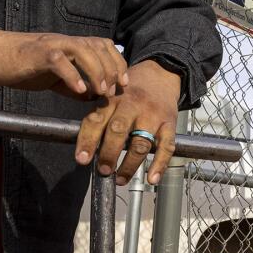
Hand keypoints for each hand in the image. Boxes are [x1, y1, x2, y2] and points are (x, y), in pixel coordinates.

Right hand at [0, 31, 127, 100]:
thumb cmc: (24, 67)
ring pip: (83, 49)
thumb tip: (95, 99)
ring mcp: (52, 44)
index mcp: (72, 45)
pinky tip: (79, 90)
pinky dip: (72, 75)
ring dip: (96, 70)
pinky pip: (59, 60)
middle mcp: (66, 41)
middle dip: (111, 68)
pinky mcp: (37, 53)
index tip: (125, 84)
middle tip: (114, 91)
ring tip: (101, 91)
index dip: (118, 63)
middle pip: (98, 46)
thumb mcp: (55, 77)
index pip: (104, 46)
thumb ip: (75, 86)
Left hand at [76, 59, 181, 185]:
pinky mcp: (170, 123)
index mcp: (113, 99)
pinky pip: (166, 146)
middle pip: (118, 130)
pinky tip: (152, 179)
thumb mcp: (110, 94)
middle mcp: (132, 105)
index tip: (82, 159)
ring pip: (140, 143)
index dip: (87, 141)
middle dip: (108, 153)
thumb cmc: (130, 91)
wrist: (161, 74)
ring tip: (120, 179)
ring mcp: (152, 115)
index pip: (96, 120)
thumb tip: (83, 148)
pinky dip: (160, 164)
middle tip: (103, 171)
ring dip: (129, 165)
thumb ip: (98, 115)